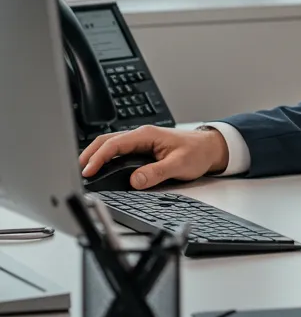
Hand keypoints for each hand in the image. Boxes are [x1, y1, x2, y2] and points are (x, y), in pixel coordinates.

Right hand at [79, 125, 228, 189]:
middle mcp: (141, 136)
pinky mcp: (142, 149)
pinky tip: (100, 168)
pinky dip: (105, 158)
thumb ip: (156, 173)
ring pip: (111, 145)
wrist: (209, 148)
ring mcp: (141, 141)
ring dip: (96, 155)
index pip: (115, 144)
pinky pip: (119, 151)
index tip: (87, 171)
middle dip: (89, 154)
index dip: (98, 158)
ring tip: (83, 171)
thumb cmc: (197, 152)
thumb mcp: (178, 165)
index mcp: (147, 135)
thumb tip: (135, 181)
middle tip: (76, 171)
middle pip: (107, 141)